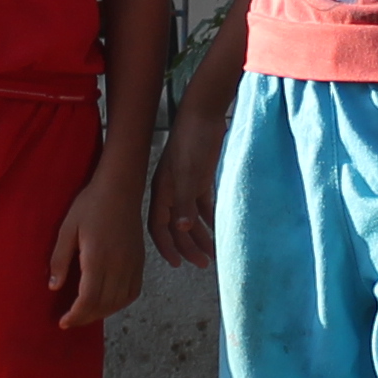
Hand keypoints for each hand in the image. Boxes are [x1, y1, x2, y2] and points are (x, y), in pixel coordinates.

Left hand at [50, 177, 147, 328]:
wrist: (120, 189)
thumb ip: (60, 259)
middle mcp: (118, 265)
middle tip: (70, 321)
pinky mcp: (140, 262)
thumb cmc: (90, 205)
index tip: (63, 322)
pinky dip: (120, 304)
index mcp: (97, 257)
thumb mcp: (67, 228)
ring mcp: (132, 265)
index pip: (88, 299)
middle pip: (103, 304)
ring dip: (101, 313)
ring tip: (85, 314)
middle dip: (85, 318)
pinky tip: (107, 303)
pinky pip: (132, 292)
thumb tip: (54, 286)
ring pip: (119, 302)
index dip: (76, 315)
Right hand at [149, 108, 225, 267]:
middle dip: (188, 246)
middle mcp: (171, 192)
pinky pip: (203, 205)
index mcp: (162, 192)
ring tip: (213, 252)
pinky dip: (209, 219)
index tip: (179, 263)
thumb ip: (184, 203)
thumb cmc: (192, 142)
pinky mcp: (201, 178)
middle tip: (203, 263)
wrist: (204, 114)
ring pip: (190, 217)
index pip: (159, 227)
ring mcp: (186, 185)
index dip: (167, 247)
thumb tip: (181, 229)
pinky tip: (218, 229)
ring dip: (200, 235)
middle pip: (176, 226)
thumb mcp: (188, 175)